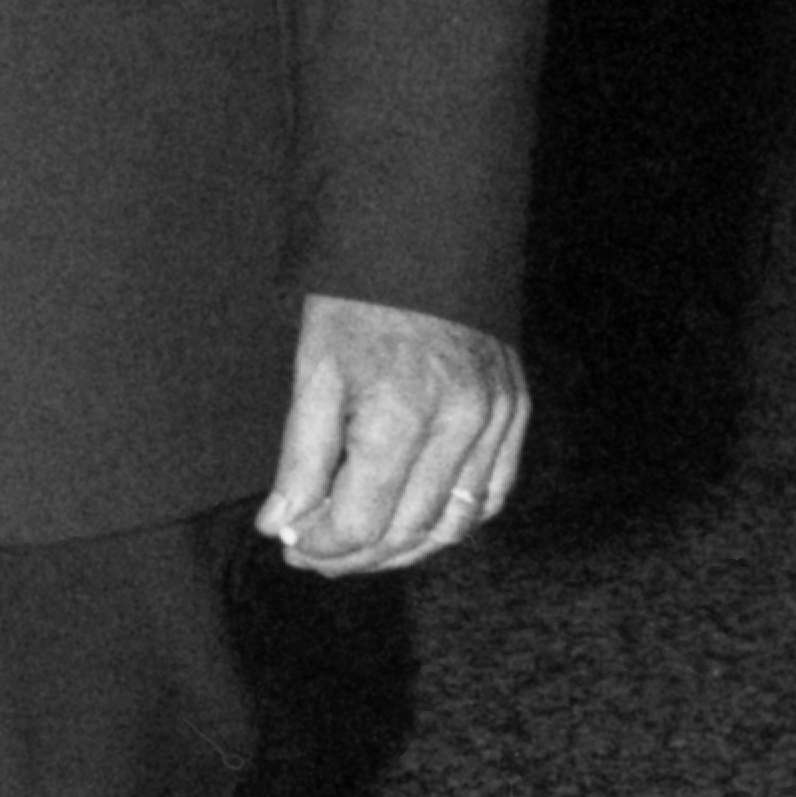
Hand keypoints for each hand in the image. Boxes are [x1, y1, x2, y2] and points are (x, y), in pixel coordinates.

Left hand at [257, 293, 527, 574]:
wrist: (424, 241)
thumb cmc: (358, 302)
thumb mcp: (314, 372)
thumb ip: (301, 458)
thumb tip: (279, 524)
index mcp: (399, 414)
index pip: (362, 520)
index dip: (322, 544)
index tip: (290, 543)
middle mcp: (457, 426)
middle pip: (408, 532)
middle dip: (355, 555)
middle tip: (315, 555)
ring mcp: (495, 422)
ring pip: (454, 526)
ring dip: (404, 550)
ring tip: (358, 548)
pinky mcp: (516, 414)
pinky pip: (492, 496)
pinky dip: (454, 521)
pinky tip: (416, 524)